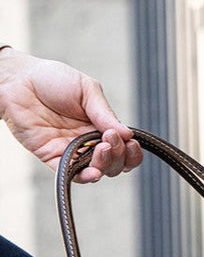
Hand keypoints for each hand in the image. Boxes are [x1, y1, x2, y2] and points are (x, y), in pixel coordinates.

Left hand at [0, 48, 142, 182]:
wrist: (19, 80)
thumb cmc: (53, 79)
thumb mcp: (88, 90)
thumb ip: (105, 114)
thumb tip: (128, 134)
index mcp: (100, 125)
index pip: (124, 147)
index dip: (131, 150)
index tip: (130, 140)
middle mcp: (88, 140)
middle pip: (114, 163)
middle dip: (119, 156)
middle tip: (110, 139)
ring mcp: (70, 149)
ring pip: (95, 170)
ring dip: (105, 165)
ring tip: (102, 149)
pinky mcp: (51, 155)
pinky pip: (69, 173)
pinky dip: (84, 176)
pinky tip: (94, 172)